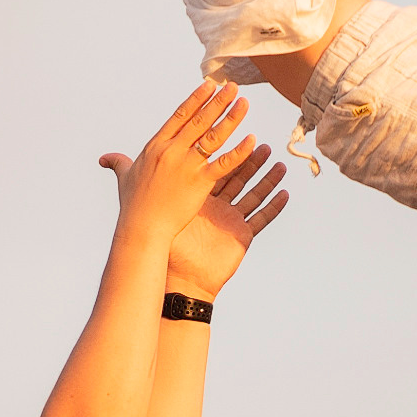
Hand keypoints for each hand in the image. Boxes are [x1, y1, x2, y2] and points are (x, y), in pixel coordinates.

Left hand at [100, 140, 290, 297]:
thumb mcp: (163, 211)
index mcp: (199, 199)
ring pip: (253, 195)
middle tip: (261, 143)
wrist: (180, 281)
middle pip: (237, 179)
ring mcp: (231, 221)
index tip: (230, 134)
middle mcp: (217, 208)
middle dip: (250, 162)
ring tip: (279, 163)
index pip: (214, 170)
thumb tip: (131, 165)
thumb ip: (156, 187)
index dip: (223, 153)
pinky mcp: (242, 236)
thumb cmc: (169, 250)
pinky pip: (262, 219)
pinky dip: (274, 207)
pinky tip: (285, 193)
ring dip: (266, 180)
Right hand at [108, 83, 254, 250]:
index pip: (180, 115)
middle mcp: (172, 150)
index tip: (209, 85)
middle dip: (218, 100)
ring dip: (231, 117)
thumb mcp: (125, 178)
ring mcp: (187, 165)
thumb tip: (105, 159)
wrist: (141, 228)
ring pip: (214, 135)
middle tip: (233, 86)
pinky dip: (239, 151)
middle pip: (200, 119)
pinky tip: (252, 140)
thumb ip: (119, 163)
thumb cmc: (133, 206)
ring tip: (244, 102)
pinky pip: (224, 163)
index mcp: (156, 146)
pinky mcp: (199, 182)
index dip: (196, 99)